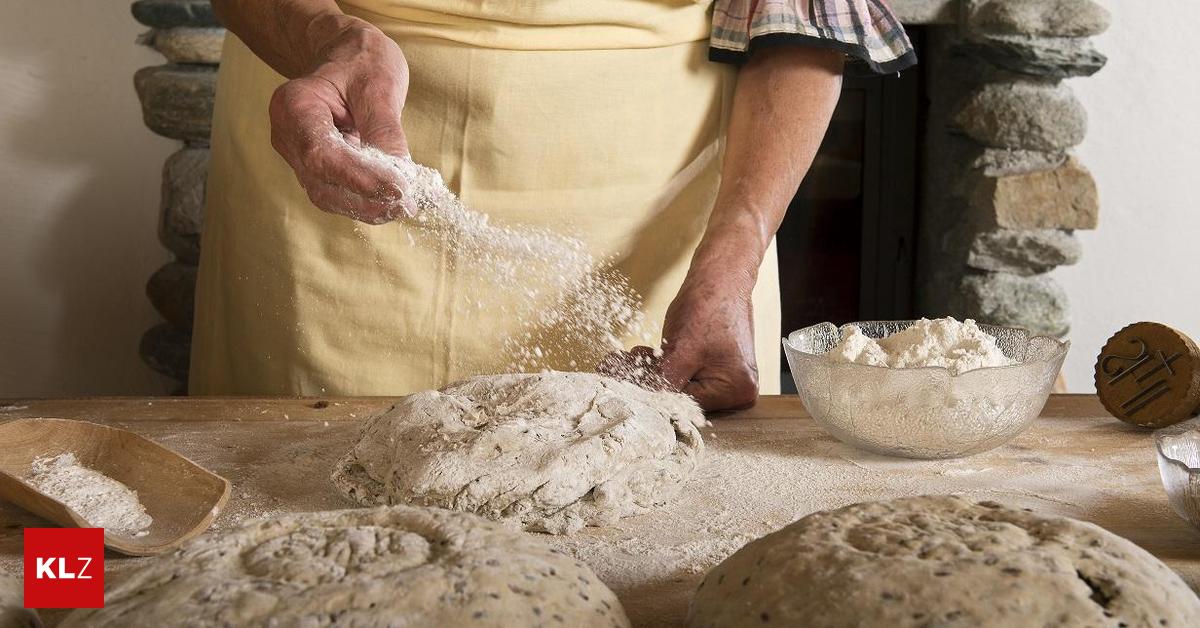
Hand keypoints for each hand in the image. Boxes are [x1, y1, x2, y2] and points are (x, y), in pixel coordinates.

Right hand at [268, 17, 414, 222]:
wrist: (346, 54)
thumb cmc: (360, 61)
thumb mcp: (378, 85)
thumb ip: (385, 130)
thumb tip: (400, 176)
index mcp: (294, 105)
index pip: (322, 154)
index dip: (359, 179)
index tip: (398, 189)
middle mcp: (287, 135)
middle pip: (321, 182)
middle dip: (366, 199)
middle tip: (407, 205)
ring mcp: (296, 154)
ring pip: (327, 194)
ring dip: (367, 207)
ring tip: (404, 206)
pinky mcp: (313, 166)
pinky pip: (335, 190)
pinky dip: (364, 200)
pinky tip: (391, 200)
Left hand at [601, 268, 758, 411]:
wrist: (721, 275)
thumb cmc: (709, 305)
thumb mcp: (681, 349)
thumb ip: (662, 382)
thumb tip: (638, 401)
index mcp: (737, 391)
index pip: (685, 404)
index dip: (651, 392)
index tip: (620, 383)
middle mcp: (738, 391)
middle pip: (683, 396)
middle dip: (650, 381)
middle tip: (618, 366)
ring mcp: (729, 379)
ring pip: (679, 384)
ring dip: (652, 372)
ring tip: (629, 356)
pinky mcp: (717, 368)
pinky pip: (685, 374)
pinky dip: (664, 365)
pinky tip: (646, 354)